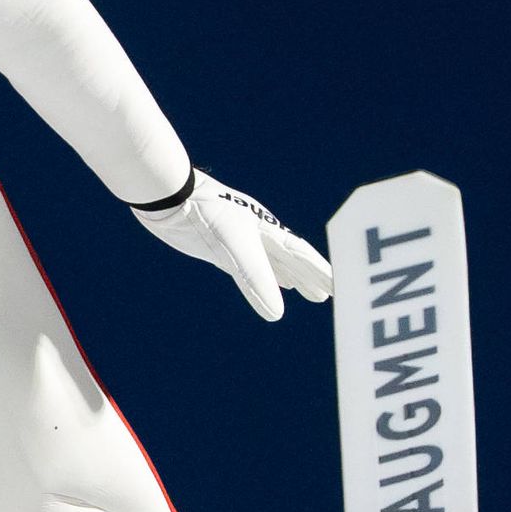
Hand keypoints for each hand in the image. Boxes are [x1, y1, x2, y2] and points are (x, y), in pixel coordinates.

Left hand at [133, 168, 331, 321]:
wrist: (169, 196)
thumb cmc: (205, 213)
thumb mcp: (234, 249)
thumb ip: (256, 280)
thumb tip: (276, 315)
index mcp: (267, 231)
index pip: (302, 255)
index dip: (320, 272)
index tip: (341, 285)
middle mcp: (257, 236)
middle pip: (292, 260)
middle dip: (311, 278)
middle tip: (329, 296)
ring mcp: (238, 241)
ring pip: (272, 264)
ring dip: (289, 278)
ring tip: (305, 293)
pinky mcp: (218, 247)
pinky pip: (248, 267)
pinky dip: (260, 278)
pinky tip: (265, 283)